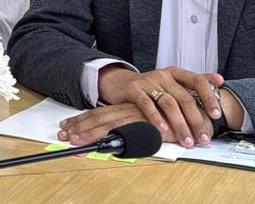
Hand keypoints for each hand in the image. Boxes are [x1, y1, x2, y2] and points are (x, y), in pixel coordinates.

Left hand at [59, 102, 176, 146]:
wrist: (192, 111)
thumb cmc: (172, 118)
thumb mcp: (147, 122)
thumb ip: (134, 127)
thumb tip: (118, 137)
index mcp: (125, 109)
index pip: (97, 114)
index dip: (81, 120)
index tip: (66, 126)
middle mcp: (126, 111)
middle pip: (95, 118)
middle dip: (77, 127)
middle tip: (62, 135)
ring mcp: (133, 116)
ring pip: (104, 124)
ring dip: (86, 134)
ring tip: (73, 142)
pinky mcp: (141, 123)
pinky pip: (120, 131)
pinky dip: (107, 138)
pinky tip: (96, 145)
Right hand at [93, 65, 223, 147]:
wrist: (121, 84)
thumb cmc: (151, 87)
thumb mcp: (172, 81)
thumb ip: (195, 81)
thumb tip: (220, 80)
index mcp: (176, 73)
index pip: (197, 80)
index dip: (208, 97)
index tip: (216, 115)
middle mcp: (163, 75)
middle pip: (184, 98)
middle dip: (196, 120)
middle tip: (203, 138)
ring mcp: (148, 81)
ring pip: (168, 103)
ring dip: (179, 124)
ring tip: (186, 140)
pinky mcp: (133, 89)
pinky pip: (146, 104)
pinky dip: (156, 118)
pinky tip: (162, 130)